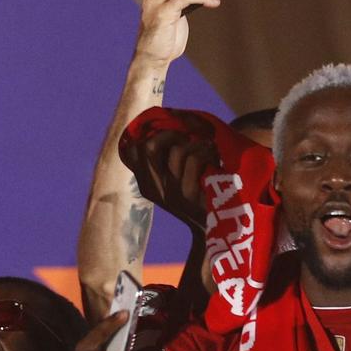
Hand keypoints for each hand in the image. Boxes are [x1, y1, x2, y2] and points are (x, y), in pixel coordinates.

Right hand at [120, 114, 218, 230]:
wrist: (219, 227)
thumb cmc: (201, 196)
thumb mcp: (177, 182)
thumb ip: (168, 162)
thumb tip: (170, 123)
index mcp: (146, 185)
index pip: (132, 150)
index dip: (150, 134)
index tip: (170, 135)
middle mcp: (152, 189)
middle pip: (148, 146)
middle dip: (171, 133)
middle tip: (188, 137)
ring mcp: (169, 193)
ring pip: (177, 150)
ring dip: (198, 144)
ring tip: (208, 149)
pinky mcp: (187, 194)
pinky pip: (194, 158)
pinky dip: (207, 152)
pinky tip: (215, 158)